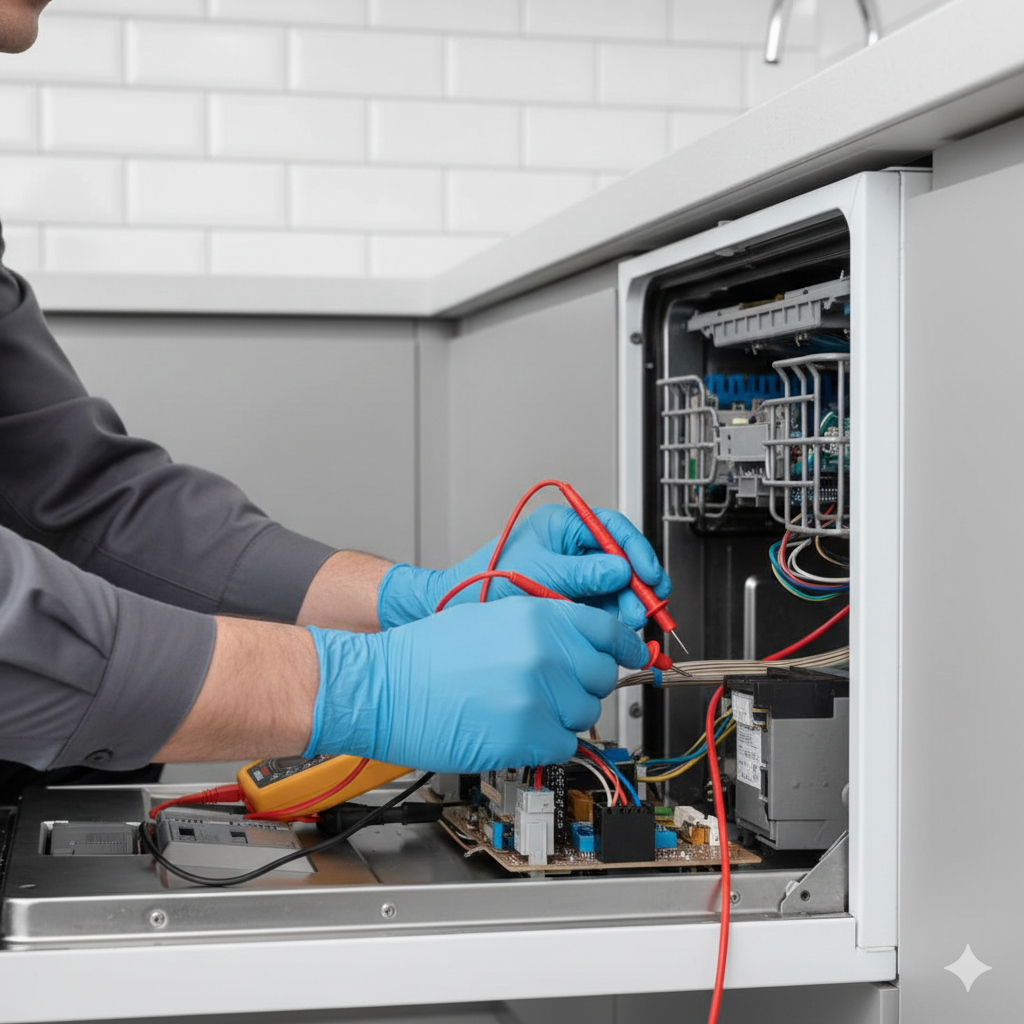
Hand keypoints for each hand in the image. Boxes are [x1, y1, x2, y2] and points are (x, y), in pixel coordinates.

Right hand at [304, 597, 649, 772]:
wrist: (386, 688)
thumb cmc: (427, 655)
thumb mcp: (493, 616)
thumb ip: (545, 627)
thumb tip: (585, 644)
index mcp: (538, 616)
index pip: (609, 629)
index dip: (626, 645)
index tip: (635, 655)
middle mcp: (545, 652)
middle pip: (602, 675)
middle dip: (584, 684)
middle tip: (553, 688)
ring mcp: (539, 694)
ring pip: (585, 713)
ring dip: (562, 715)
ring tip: (520, 707)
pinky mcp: (528, 735)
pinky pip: (564, 745)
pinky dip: (545, 743)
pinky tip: (513, 728)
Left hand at [377, 504, 669, 630]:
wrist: (463, 607)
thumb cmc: (490, 579)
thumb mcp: (543, 573)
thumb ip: (585, 573)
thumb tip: (622, 571)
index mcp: (564, 525)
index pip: (614, 529)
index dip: (637, 552)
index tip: (650, 575)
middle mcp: (573, 546)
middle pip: (621, 559)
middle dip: (636, 584)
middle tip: (644, 606)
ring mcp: (574, 573)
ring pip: (616, 586)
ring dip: (626, 604)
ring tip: (627, 620)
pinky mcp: (572, 597)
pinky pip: (602, 605)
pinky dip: (612, 617)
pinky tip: (614, 627)